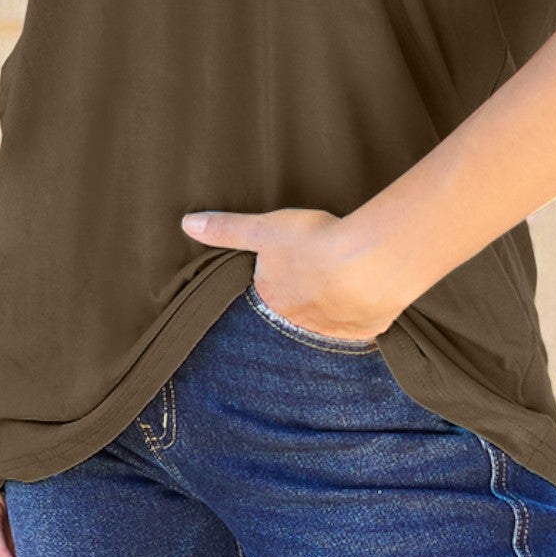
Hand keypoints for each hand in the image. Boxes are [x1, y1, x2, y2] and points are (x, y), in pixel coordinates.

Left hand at [180, 205, 401, 341]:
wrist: (368, 264)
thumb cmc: (314, 243)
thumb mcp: (264, 229)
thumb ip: (227, 229)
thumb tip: (187, 224)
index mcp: (272, 301)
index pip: (267, 299)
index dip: (277, 285)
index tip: (287, 276)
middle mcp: (298, 324)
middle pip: (296, 315)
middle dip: (303, 302)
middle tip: (316, 283)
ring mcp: (332, 332)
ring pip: (328, 324)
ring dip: (333, 309)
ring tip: (342, 289)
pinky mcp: (365, 331)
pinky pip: (359, 327)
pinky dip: (361, 315)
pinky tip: (367, 300)